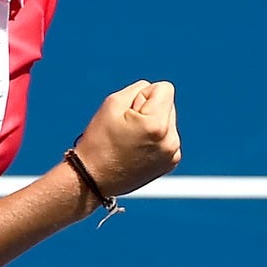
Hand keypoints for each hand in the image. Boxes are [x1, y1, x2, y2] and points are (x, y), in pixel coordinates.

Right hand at [73, 80, 180, 196]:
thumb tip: (156, 93)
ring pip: (167, 121)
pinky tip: (137, 149)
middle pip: (168, 105)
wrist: (93, 178)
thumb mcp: (113, 103)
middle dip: (149, 110)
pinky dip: (154, 138)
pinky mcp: (171, 162)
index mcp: (157, 124)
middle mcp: (170, 140)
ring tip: (131, 140)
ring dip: (152, 124)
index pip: (164, 88)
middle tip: (127, 128)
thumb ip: (139, 89)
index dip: (143, 95)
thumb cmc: (99, 140)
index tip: (128, 113)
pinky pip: (167, 137)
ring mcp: (172, 154)